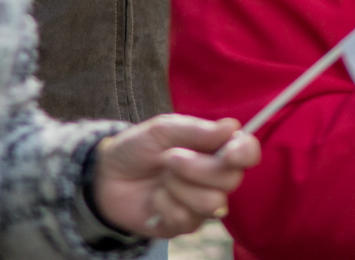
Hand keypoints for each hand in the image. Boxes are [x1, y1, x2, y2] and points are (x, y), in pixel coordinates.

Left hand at [91, 115, 259, 238]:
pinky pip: (186, 219)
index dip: (245, 153)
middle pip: (231, 180)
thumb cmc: (139, 148)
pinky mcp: (184, 225)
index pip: (247, 152)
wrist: (107, 177)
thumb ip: (196, 130)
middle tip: (170, 158)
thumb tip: (232, 127)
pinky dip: (165, 204)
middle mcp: (215, 177)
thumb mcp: (162, 129)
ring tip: (162, 178)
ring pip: (212, 203)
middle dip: (198, 168)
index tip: (230, 152)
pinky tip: (155, 198)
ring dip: (179, 187)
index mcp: (215, 149)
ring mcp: (201, 204)